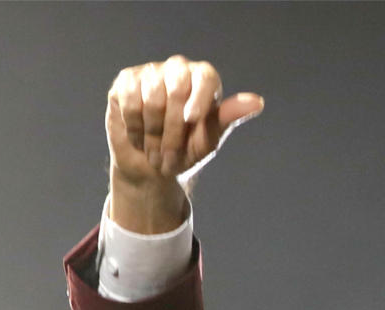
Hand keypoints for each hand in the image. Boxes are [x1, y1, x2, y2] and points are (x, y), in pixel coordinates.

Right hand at [105, 56, 264, 232]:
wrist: (151, 164)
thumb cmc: (185, 149)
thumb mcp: (209, 138)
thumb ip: (228, 117)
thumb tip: (257, 102)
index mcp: (203, 80)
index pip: (204, 76)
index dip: (198, 98)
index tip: (191, 121)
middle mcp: (178, 69)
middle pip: (176, 89)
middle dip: (173, 130)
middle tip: (170, 158)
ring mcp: (151, 72)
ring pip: (151, 97)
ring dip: (153, 134)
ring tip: (155, 152)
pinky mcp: (127, 81)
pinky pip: (129, 100)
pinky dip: (134, 126)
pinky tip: (138, 137)